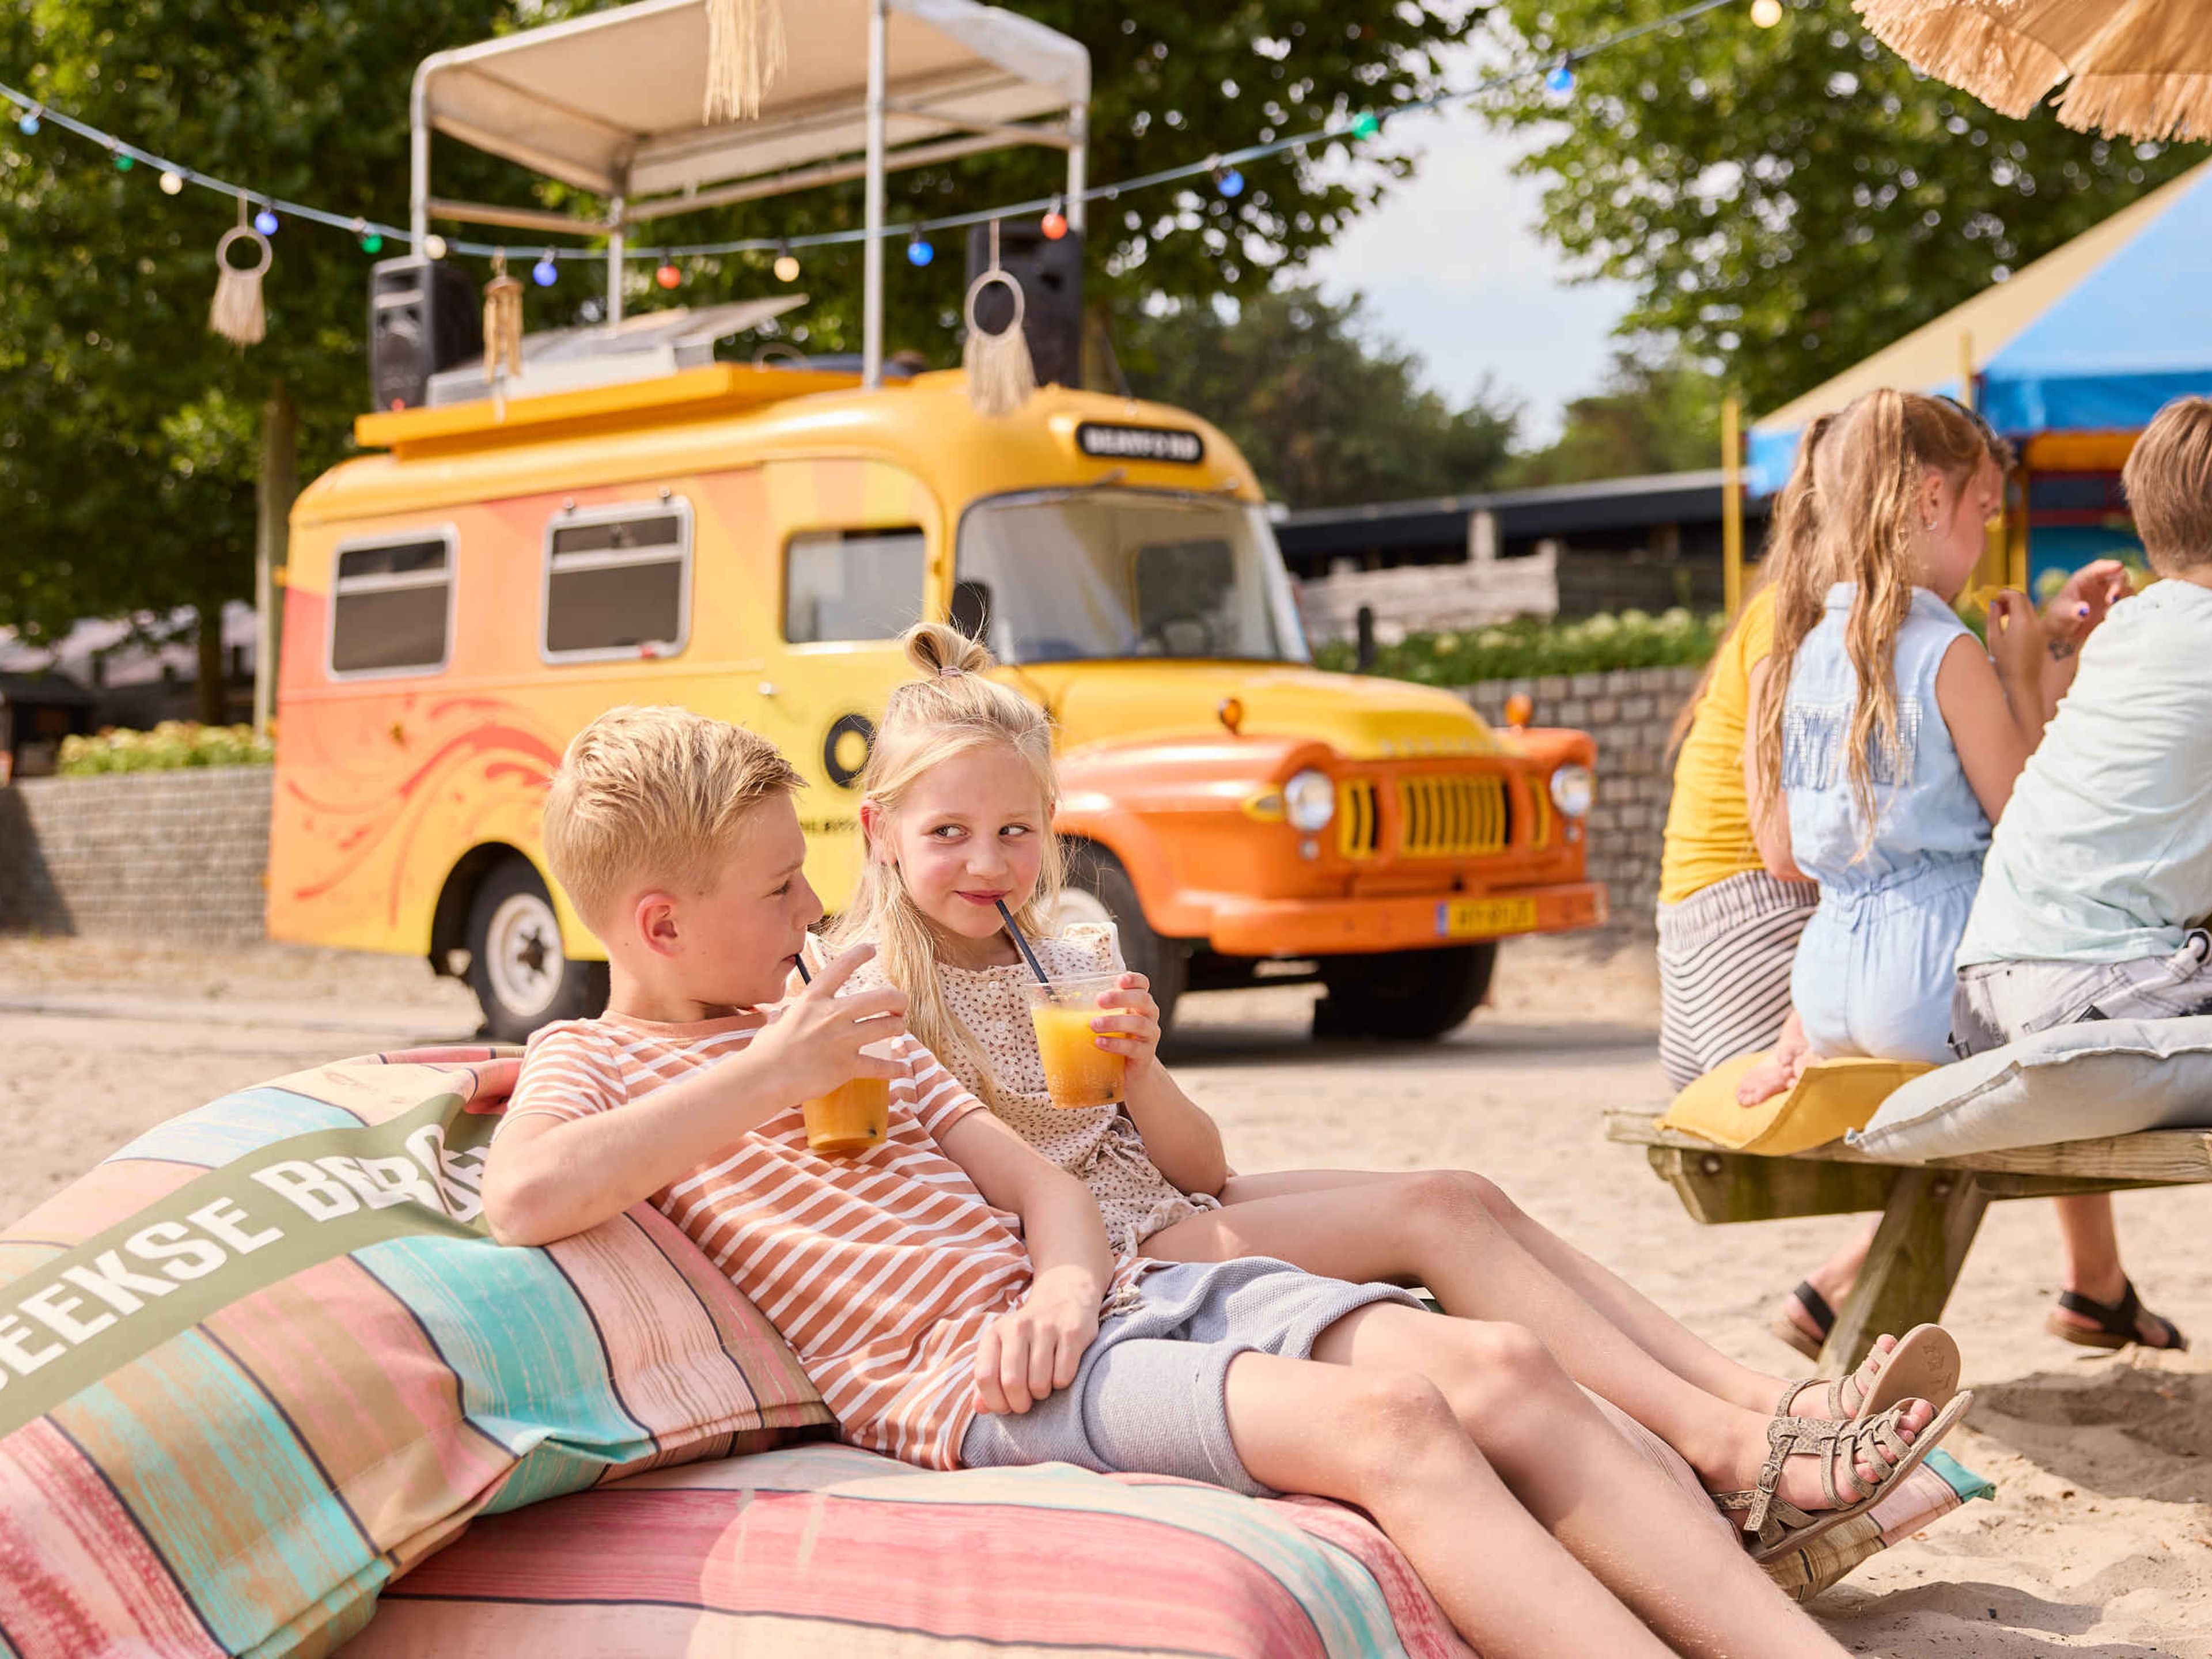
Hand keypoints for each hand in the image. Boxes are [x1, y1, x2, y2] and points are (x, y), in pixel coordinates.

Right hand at [743, 943, 907, 1104]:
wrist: (764, 1078)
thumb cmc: (766, 1050)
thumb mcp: (780, 1020)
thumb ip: (792, 1014)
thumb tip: (788, 1015)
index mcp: (814, 998)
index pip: (841, 967)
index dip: (859, 954)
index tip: (871, 949)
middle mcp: (833, 1014)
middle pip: (883, 997)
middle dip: (898, 1000)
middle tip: (899, 1006)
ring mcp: (844, 1040)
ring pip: (889, 1027)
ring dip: (897, 1027)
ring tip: (897, 1031)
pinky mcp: (848, 1066)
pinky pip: (881, 1066)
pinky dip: (896, 1069)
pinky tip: (903, 1069)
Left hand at [973, 1272, 1098, 1413]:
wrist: (1064, 1297)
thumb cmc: (1028, 1334)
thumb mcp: (1002, 1348)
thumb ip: (988, 1379)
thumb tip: (980, 1408)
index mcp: (995, 1332)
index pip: (985, 1376)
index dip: (994, 1401)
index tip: (1004, 1406)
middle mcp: (1018, 1326)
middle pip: (1013, 1383)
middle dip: (1020, 1404)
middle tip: (1025, 1403)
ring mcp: (1046, 1328)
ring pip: (1040, 1384)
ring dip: (1041, 1394)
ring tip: (1042, 1384)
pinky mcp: (1072, 1333)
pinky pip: (1064, 1377)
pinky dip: (1061, 1383)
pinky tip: (1059, 1371)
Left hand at [1092, 972, 1161, 1075]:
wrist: (1130, 1071)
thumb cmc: (1116, 1039)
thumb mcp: (1108, 1020)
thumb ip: (1093, 1010)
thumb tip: (1051, 1004)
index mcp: (1139, 1003)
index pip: (1143, 985)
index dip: (1134, 980)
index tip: (1119, 980)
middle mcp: (1149, 1016)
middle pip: (1143, 1000)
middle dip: (1121, 998)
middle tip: (1099, 1000)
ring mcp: (1149, 1036)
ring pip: (1139, 1023)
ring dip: (1115, 1022)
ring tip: (1094, 1024)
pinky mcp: (1146, 1055)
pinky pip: (1134, 1047)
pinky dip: (1116, 1044)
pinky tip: (1100, 1042)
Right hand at [1985, 589, 2044, 686]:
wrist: (2022, 683)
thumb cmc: (2005, 664)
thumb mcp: (1993, 639)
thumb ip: (1993, 618)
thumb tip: (1994, 605)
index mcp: (2022, 621)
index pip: (2016, 596)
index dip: (2004, 593)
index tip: (1995, 598)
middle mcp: (2035, 622)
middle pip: (2025, 600)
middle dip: (2011, 598)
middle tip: (1998, 606)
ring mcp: (2041, 630)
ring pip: (2029, 609)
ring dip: (2017, 608)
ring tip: (2003, 617)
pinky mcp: (2042, 637)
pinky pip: (2033, 620)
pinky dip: (2022, 617)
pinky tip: (2011, 628)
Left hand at [2042, 558, 2128, 647]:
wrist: (2064, 631)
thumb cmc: (2060, 617)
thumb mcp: (2062, 614)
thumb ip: (2072, 611)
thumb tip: (2084, 611)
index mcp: (2085, 579)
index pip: (2099, 567)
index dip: (2109, 566)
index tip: (2119, 566)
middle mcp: (2101, 583)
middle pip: (2119, 576)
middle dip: (2119, 585)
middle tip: (2112, 600)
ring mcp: (2110, 594)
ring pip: (2127, 589)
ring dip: (2124, 598)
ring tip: (2109, 613)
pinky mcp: (2117, 607)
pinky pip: (2128, 604)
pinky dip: (2128, 608)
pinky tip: (2118, 617)